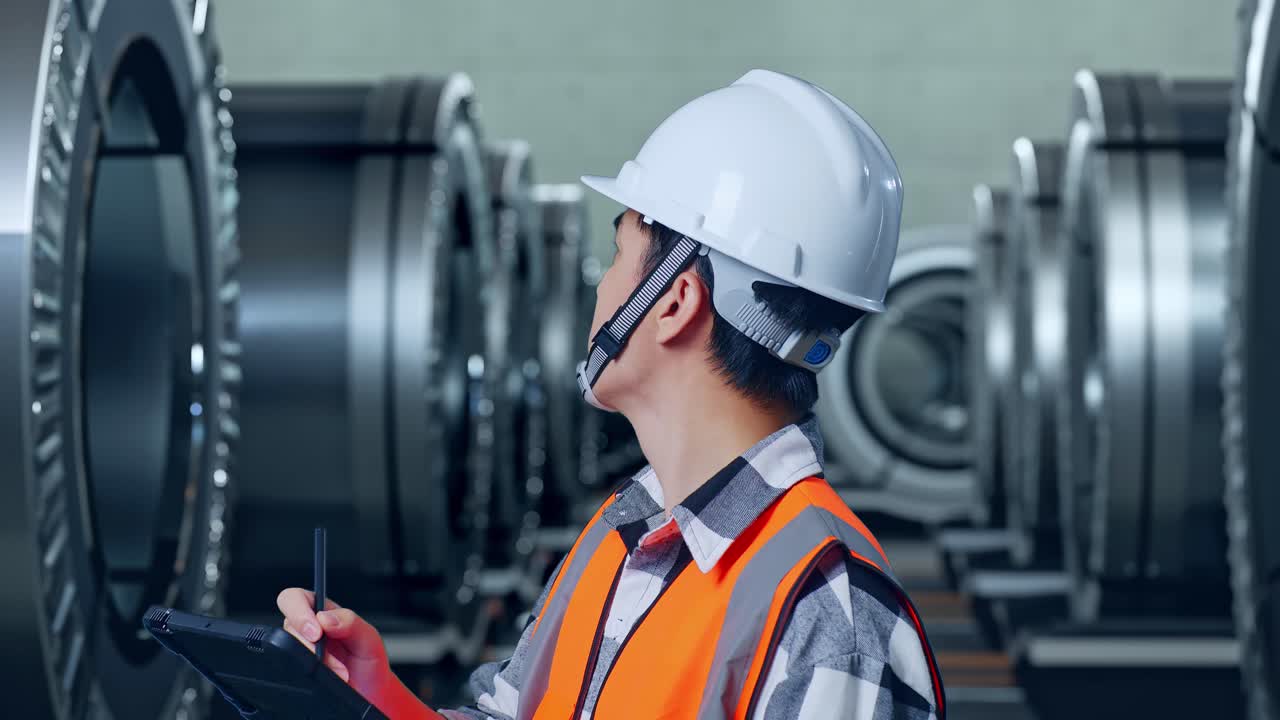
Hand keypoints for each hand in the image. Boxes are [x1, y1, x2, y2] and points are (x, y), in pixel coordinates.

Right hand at [275, 588, 393, 700]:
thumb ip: (351, 622)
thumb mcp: (369, 638)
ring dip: (315, 664)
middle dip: (308, 644)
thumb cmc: (369, 662)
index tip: (316, 632)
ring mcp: (300, 652)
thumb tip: (325, 618)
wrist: (371, 694)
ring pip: (288, 651)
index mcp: (322, 612)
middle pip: (287, 626)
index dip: (298, 612)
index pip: (294, 598)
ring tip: (339, 672)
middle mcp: (307, 630)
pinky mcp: (296, 672)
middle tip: (325, 657)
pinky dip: (309, 677)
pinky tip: (328, 679)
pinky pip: (289, 671)